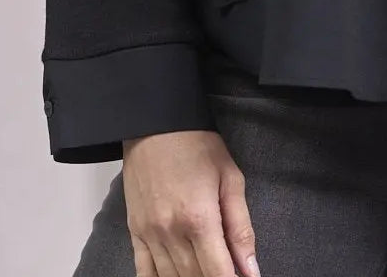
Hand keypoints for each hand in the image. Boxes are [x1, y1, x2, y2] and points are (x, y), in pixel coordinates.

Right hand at [122, 129, 261, 276]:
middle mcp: (171, 233)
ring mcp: (150, 235)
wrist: (156, 124)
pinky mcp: (135, 232)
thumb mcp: (230, 178)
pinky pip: (144, 272)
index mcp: (200, 219)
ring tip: (207, 272)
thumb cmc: (198, 146)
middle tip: (228, 271)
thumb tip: (251, 269)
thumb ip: (241, 227)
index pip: (218, 273)